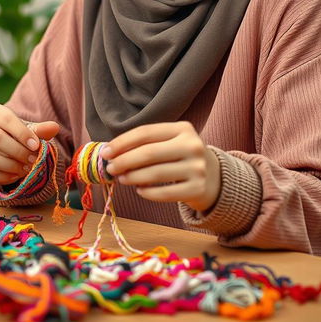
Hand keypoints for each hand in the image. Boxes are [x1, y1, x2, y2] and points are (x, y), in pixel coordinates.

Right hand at [0, 103, 59, 185]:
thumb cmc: (13, 135)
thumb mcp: (26, 129)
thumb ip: (40, 129)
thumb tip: (55, 127)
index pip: (6, 119)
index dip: (22, 133)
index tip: (36, 146)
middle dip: (18, 152)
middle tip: (33, 160)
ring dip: (10, 166)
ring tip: (25, 169)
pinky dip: (1, 177)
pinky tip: (14, 176)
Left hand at [102, 122, 220, 213]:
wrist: (215, 177)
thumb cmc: (181, 156)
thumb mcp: (170, 142)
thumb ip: (145, 144)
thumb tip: (110, 152)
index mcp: (183, 128)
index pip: (146, 132)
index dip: (122, 142)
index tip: (105, 152)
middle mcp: (192, 145)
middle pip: (149, 153)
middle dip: (124, 161)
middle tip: (110, 168)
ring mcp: (197, 168)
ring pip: (155, 174)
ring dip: (132, 177)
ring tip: (122, 179)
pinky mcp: (198, 189)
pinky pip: (164, 193)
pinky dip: (147, 192)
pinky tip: (140, 190)